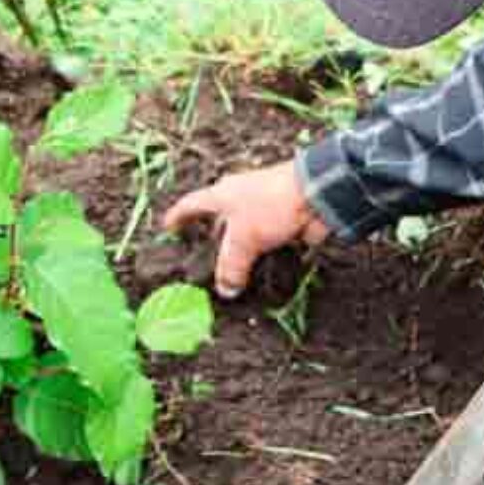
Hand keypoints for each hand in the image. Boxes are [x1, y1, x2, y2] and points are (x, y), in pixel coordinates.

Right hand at [162, 161, 330, 298]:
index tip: (167, 228)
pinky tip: (262, 276)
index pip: (191, 205)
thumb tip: (226, 290)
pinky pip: (267, 245)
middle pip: (218, 222)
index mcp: (221, 195)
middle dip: (211, 241)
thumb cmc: (269, 206)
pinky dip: (263, 259)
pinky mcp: (282, 222)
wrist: (316, 195)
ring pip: (245, 236)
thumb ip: (231, 266)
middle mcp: (239, 199)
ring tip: (232, 277)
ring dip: (241, 255)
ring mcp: (262, 210)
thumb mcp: (242, 240)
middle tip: (202, 262)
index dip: (177, 217)